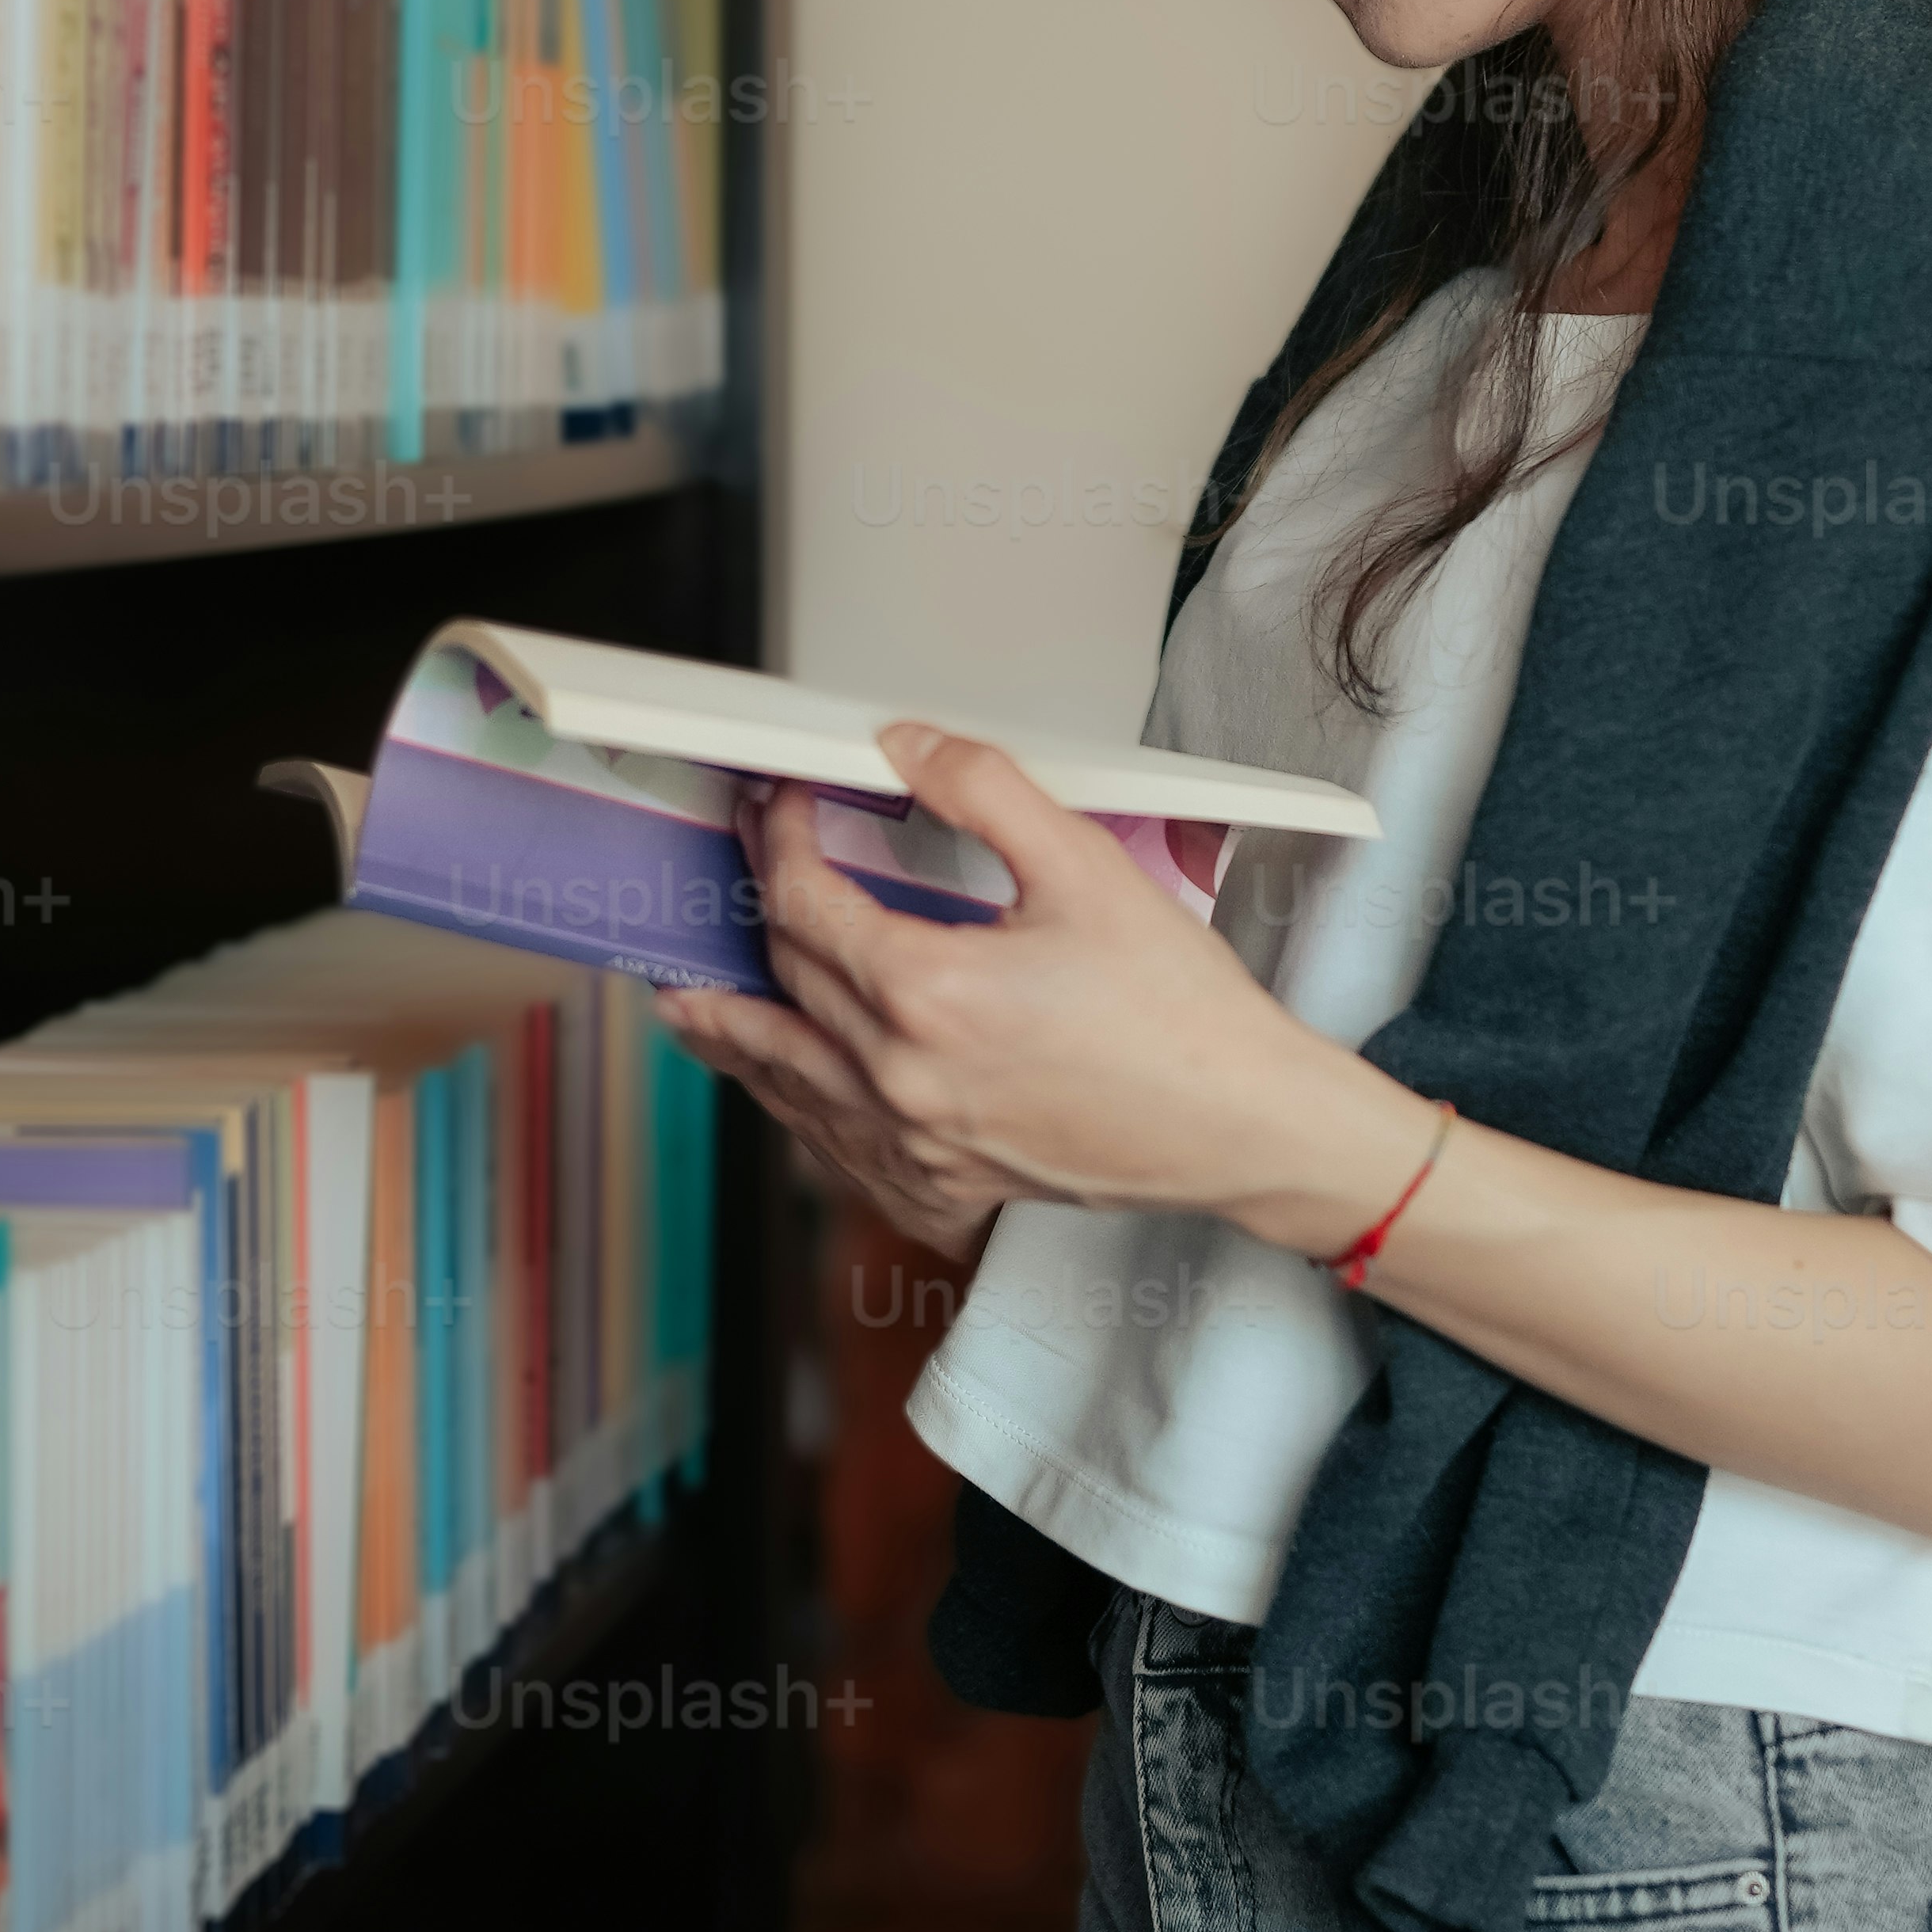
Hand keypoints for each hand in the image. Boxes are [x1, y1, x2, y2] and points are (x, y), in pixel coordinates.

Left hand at [654, 726, 1405, 1253]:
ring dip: (733, 1035)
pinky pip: (834, 1153)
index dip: (778, 841)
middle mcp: (901, 1079)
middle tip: (746, 866)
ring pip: (786, 1082)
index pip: (805, 904)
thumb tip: (908, 745)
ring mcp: (915, 1144)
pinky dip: (797, 1113)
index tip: (780, 805)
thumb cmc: (1181, 1011)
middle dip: (756, 913)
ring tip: (689, 1005)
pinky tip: (789, 1094)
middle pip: (788, 984)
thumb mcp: (1087, 865)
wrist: (1242, 1125)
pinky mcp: (942, 1186)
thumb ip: (985, 789)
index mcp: (926, 993)